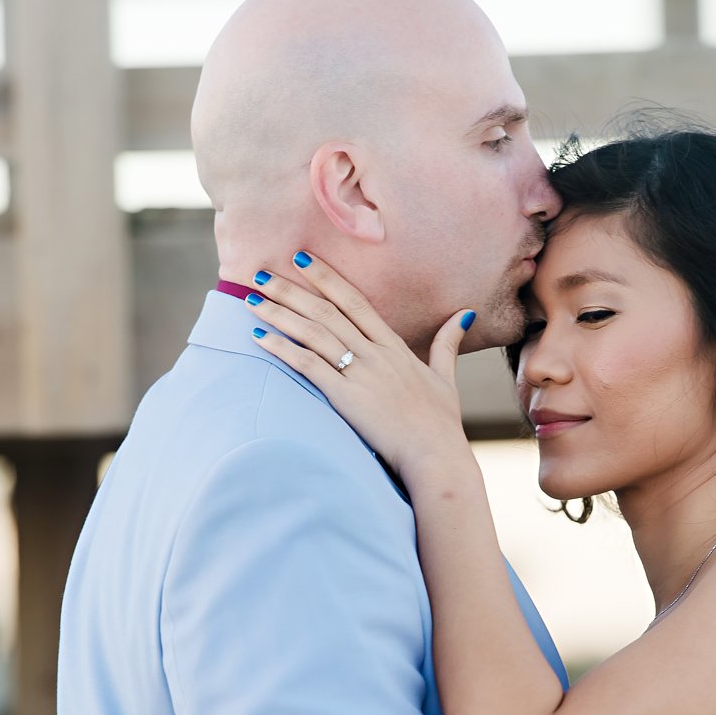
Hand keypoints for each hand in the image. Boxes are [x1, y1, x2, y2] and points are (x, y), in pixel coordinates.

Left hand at [244, 252, 475, 480]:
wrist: (435, 454)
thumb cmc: (440, 423)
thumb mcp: (446, 377)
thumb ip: (447, 344)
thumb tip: (464, 314)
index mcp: (394, 346)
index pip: (355, 301)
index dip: (327, 278)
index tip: (303, 259)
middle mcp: (374, 353)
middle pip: (326, 311)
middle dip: (290, 289)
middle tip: (260, 272)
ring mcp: (359, 374)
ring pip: (313, 333)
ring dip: (278, 313)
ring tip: (251, 299)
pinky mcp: (346, 398)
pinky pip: (308, 366)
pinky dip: (282, 348)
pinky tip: (259, 336)